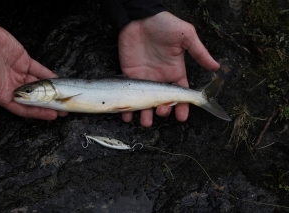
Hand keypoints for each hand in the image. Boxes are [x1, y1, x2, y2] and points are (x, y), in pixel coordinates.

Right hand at [0, 21, 66, 135]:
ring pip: (40, 85)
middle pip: (36, 98)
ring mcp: (20, 73)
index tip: (53, 116)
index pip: (25, 109)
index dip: (39, 113)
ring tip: (65, 97)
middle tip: (64, 109)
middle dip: (50, 104)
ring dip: (52, 91)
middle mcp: (14, 86)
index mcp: (4, 95)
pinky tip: (59, 81)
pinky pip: (40, 70)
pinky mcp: (24, 61)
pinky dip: (49, 75)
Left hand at [118, 11, 219, 126]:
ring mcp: (144, 79)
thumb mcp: (185, 36)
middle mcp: (160, 79)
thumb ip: (199, 52)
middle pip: (163, 102)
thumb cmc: (164, 25)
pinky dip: (127, 107)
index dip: (182, 107)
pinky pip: (129, 95)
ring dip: (146, 115)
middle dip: (163, 111)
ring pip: (146, 103)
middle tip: (161, 112)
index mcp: (175, 72)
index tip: (182, 117)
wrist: (139, 17)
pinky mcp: (129, 76)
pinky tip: (127, 116)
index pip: (180, 94)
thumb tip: (216, 67)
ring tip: (145, 122)